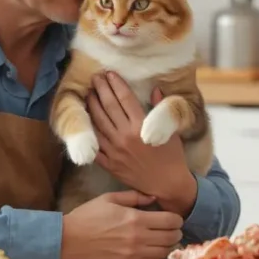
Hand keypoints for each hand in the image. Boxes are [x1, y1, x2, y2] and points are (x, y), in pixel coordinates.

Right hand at [60, 191, 183, 258]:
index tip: (173, 218)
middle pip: (172, 237)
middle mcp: (138, 237)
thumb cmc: (87, 216)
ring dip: (169, 246)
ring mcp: (133, 253)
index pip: (171, 220)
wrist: (68, 240)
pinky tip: (154, 251)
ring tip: (165, 240)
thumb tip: (154, 198)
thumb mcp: (109, 198)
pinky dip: (157, 258)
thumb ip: (134, 197)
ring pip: (164, 252)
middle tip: (172, 229)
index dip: (177, 219)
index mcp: (136, 218)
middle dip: (176, 232)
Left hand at [86, 71, 197, 215]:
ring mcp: (115, 150)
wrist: (167, 184)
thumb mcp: (170, 130)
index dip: (117, 84)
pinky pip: (95, 145)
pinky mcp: (110, 163)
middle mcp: (126, 135)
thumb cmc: (172, 156)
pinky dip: (89, 132)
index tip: (110, 73)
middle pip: (109, 107)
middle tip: (95, 77)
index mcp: (141, 126)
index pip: (125, 99)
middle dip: (101, 89)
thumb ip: (159, 109)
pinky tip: (86, 121)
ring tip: (88, 94)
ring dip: (92, 106)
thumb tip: (154, 89)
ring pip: (98, 123)